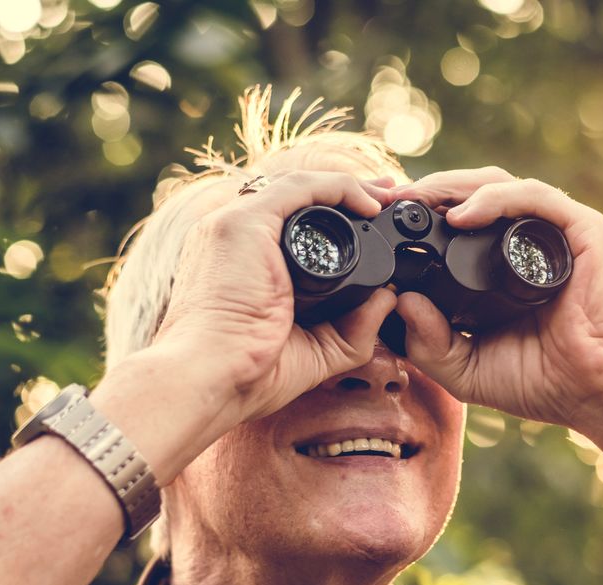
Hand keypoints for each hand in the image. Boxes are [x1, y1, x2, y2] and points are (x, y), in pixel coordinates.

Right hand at [152, 171, 397, 424]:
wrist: (212, 380)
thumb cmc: (251, 374)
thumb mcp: (318, 349)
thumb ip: (356, 327)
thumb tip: (390, 298)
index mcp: (243, 261)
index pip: (292, 222)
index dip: (335, 215)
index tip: (375, 221)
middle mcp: (235, 236)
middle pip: (298, 199)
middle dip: (347, 193)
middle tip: (388, 198)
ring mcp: (235, 225)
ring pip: (301, 186)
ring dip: (349, 186)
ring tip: (387, 196)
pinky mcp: (244, 223)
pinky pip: (299, 188)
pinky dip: (338, 188)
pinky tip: (368, 203)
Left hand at [391, 168, 602, 426]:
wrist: (593, 392)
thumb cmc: (541, 381)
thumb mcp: (465, 367)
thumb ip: (429, 344)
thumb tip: (399, 302)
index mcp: (502, 263)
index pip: (458, 217)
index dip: (420, 212)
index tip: (383, 220)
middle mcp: (528, 239)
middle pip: (473, 192)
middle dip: (429, 190)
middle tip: (391, 199)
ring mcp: (555, 232)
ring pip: (498, 184)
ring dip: (453, 185)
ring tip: (418, 200)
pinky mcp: (581, 231)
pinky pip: (534, 198)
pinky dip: (496, 198)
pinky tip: (463, 215)